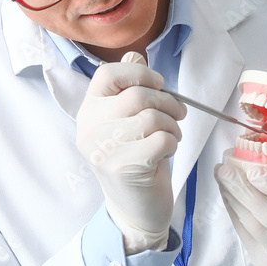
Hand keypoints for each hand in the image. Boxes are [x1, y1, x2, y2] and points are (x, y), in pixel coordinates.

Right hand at [76, 52, 186, 252]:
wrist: (134, 209)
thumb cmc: (136, 159)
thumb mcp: (128, 122)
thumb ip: (129, 89)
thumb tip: (136, 56)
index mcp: (89, 111)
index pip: (108, 74)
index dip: (140, 74)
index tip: (159, 86)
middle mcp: (90, 128)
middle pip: (138, 95)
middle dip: (168, 103)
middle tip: (178, 115)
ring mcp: (104, 149)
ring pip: (152, 117)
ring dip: (173, 125)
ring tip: (170, 137)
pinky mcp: (124, 168)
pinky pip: (161, 139)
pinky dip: (172, 143)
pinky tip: (165, 153)